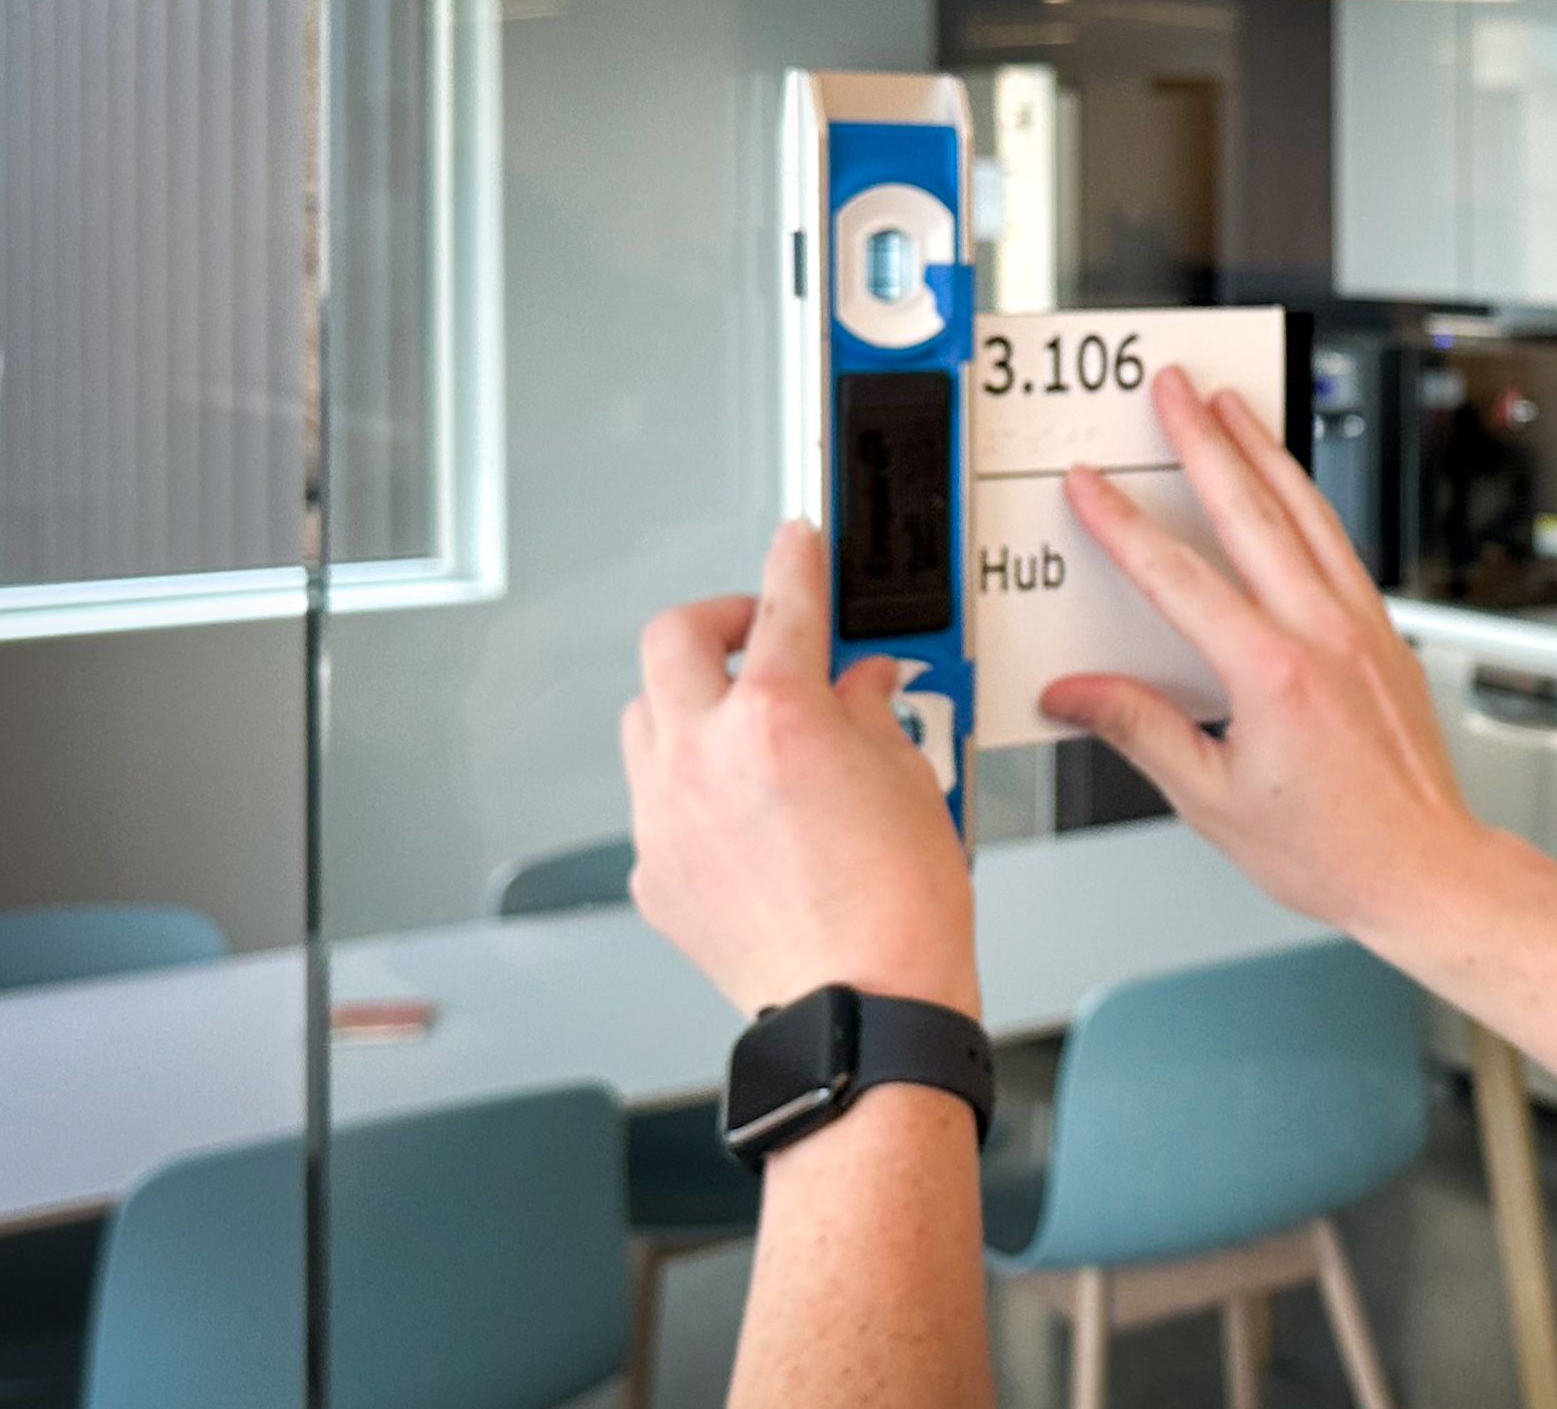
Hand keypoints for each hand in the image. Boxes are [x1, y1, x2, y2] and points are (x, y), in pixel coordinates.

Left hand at [621, 521, 979, 1019]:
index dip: (794, 562)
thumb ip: (871, 713)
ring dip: (688, 699)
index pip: (784, 606)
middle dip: (717, 621)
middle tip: (757, 630)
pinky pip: (654, 800)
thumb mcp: (910, 781)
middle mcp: (704, 756)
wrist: (865, 1012)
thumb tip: (859, 686)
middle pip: (673, 639)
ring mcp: (666, 816)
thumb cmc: (898, 915)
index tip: (795, 544)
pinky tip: (738, 808)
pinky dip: (690, 786)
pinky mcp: (655, 872)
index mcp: (777, 718)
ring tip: (740, 719)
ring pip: (646, 717)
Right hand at [1041, 368, 1494, 933]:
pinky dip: (1308, 502)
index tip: (1091, 484)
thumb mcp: (1212, 801)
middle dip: (1204, 440)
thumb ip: (1140, 732)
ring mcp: (1363, 627)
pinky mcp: (1387, 635)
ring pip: (1307, 513)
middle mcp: (1324, 634)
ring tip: (1231, 405)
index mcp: (1272, 674)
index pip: (1179, 578)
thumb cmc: (1333, 850)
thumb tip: (1074, 697)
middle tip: (1174, 387)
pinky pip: (1340, 547)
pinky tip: (1291, 484)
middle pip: (1251, 511)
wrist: (1427, 870)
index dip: (1125, 525)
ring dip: (1263, 451)